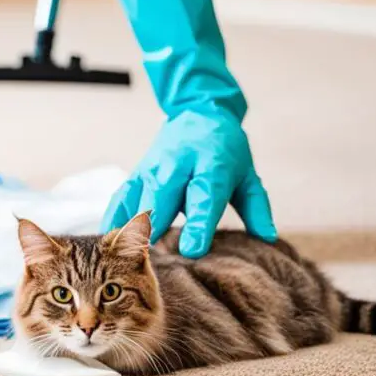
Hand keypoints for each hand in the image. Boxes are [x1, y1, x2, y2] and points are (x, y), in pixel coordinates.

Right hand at [101, 109, 276, 257]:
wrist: (198, 112)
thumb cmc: (226, 151)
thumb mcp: (248, 176)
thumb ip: (257, 209)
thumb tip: (269, 239)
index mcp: (211, 165)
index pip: (204, 197)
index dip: (198, 224)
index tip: (192, 251)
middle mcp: (177, 166)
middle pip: (163, 199)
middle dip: (156, 230)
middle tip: (152, 264)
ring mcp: (153, 169)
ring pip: (138, 201)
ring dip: (131, 230)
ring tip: (125, 261)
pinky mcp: (136, 174)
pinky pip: (121, 201)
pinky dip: (113, 221)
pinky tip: (106, 245)